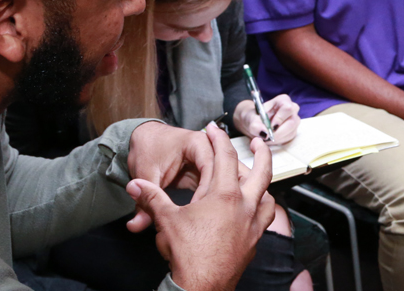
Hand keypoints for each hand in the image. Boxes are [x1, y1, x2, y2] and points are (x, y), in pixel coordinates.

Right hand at [127, 123, 275, 290]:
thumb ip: (152, 198)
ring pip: (269, 195)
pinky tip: (255, 211)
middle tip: (258, 140)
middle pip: (263, 170)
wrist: (202, 287)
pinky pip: (266, 218)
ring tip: (259, 177)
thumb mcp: (167, 221)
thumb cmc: (188, 254)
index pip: (225, 156)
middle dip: (261, 151)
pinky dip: (263, 209)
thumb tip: (134, 185)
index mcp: (225, 195)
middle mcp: (245, 206)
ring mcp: (253, 224)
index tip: (214, 128)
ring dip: (265, 183)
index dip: (218, 138)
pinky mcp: (255, 241)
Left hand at [128, 122, 216, 232]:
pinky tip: (205, 220)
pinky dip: (208, 202)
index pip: (211, 166)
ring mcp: (208, 162)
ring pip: (220, 183)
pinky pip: (212, 188)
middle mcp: (208, 150)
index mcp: (197, 143)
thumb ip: (144, 200)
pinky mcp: (204, 174)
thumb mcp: (145, 173)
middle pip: (222, 174)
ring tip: (207, 223)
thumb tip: (136, 225)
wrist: (144, 140)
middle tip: (207, 221)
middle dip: (215, 197)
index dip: (205, 189)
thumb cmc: (146, 149)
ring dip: (214, 202)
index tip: (195, 210)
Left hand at [233, 95, 300, 144]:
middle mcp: (292, 109)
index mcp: (283, 100)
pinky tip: (270, 139)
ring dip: (277, 138)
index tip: (270, 127)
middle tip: (265, 137)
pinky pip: (289, 138)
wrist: (255, 122)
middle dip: (277, 133)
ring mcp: (295, 120)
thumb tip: (264, 133)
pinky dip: (278, 141)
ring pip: (290, 132)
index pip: (287, 108)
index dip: (280, 118)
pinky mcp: (293, 130)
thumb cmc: (254, 117)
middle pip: (291, 122)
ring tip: (265, 138)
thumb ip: (255, 125)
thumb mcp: (251, 119)